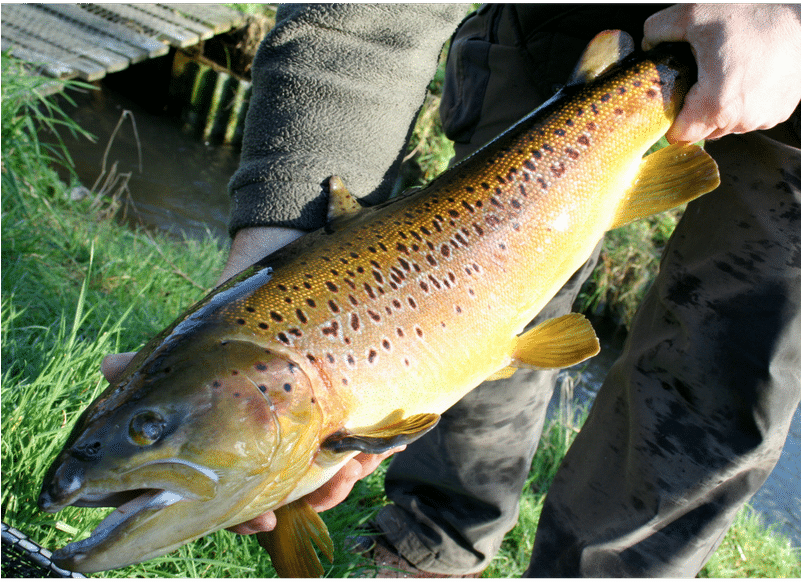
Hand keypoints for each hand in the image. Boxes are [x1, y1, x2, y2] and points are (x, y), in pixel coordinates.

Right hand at [101, 225, 401, 534]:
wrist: (285, 263)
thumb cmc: (234, 312)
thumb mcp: (198, 341)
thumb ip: (157, 364)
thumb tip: (109, 368)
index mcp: (239, 438)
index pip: (237, 496)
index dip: (244, 519)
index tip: (260, 522)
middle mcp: (283, 436)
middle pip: (294, 491)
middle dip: (306, 500)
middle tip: (319, 494)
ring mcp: (322, 421)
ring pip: (335, 471)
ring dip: (342, 477)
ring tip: (347, 467)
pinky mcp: (357, 401)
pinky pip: (371, 439)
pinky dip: (375, 446)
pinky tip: (383, 442)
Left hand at [643, 3, 800, 142]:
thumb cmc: (759, 14)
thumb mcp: (696, 14)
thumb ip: (659, 30)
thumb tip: (648, 44)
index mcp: (717, 104)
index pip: (680, 135)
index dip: (669, 119)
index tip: (670, 101)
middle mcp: (741, 120)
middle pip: (702, 130)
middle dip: (694, 108)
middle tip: (699, 77)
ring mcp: (762, 119)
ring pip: (725, 125)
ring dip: (719, 105)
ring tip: (726, 71)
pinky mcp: (779, 113)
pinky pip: (748, 116)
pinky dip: (743, 101)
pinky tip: (746, 75)